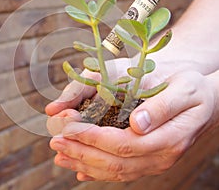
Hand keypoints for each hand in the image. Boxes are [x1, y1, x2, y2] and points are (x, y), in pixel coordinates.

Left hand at [48, 71, 217, 180]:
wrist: (204, 98)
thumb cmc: (192, 88)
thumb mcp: (183, 89)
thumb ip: (162, 106)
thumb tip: (138, 124)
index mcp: (170, 137)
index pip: (124, 144)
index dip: (93, 138)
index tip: (68, 128)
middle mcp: (161, 156)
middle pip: (115, 162)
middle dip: (82, 152)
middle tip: (55, 141)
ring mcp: (155, 161)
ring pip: (115, 171)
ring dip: (84, 163)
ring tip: (60, 154)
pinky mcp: (148, 160)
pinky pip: (121, 171)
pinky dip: (97, 170)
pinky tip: (80, 168)